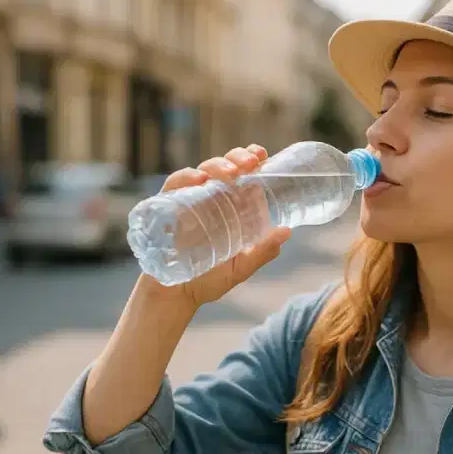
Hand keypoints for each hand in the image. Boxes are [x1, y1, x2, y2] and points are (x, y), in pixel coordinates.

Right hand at [139, 144, 291, 310]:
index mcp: (228, 206)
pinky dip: (185, 178)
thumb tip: (287, 231)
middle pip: (223, 166)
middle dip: (237, 158)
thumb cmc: (207, 280)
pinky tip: (199, 180)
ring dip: (217, 165)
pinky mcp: (165, 208)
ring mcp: (187, 201)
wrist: (175, 297)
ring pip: (202, 171)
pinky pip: (174, 185)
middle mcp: (208, 198)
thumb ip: (262, 251)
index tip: (263, 156)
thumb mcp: (240, 267)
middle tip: (250, 164)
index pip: (240, 174)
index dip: (250, 159)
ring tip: (232, 172)